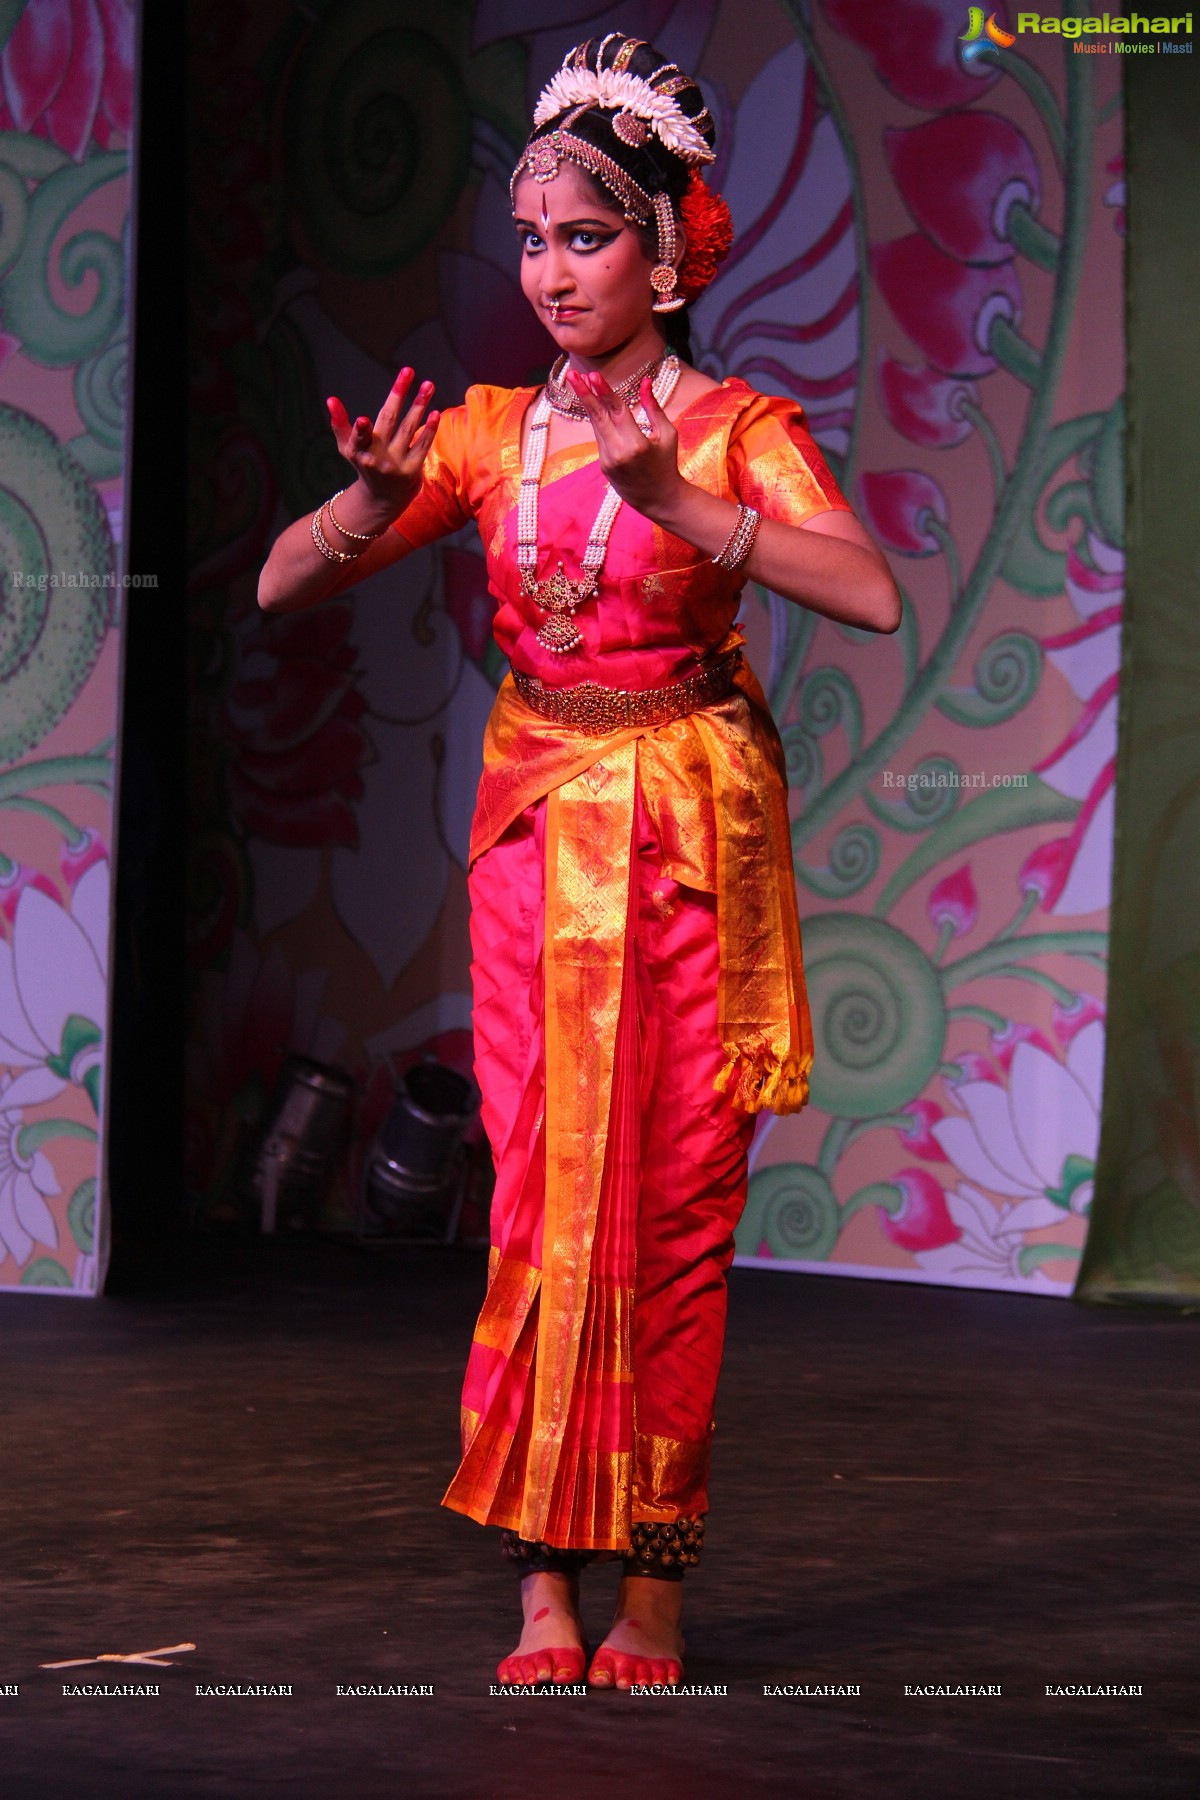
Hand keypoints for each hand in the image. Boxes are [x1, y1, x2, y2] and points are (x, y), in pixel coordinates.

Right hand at [325, 367, 439, 523]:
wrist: (383, 499)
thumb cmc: (364, 465)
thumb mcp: (348, 447)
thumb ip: (339, 423)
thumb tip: (330, 399)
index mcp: (357, 451)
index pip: (357, 439)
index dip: (359, 431)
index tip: (362, 420)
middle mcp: (377, 458)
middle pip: (388, 421)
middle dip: (398, 394)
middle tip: (408, 370)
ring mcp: (396, 465)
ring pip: (409, 429)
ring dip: (419, 405)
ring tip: (428, 384)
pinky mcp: (412, 470)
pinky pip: (422, 446)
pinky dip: (429, 430)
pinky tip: (435, 413)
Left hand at [566, 369, 685, 519]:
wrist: (659, 499)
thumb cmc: (667, 463)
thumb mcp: (667, 434)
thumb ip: (653, 407)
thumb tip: (645, 381)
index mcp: (637, 444)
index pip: (616, 412)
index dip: (603, 391)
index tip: (593, 375)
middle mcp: (618, 452)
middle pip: (598, 417)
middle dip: (584, 393)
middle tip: (572, 374)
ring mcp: (608, 460)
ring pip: (596, 425)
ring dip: (587, 402)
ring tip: (579, 381)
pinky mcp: (603, 465)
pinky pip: (600, 437)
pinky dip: (598, 419)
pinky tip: (594, 403)